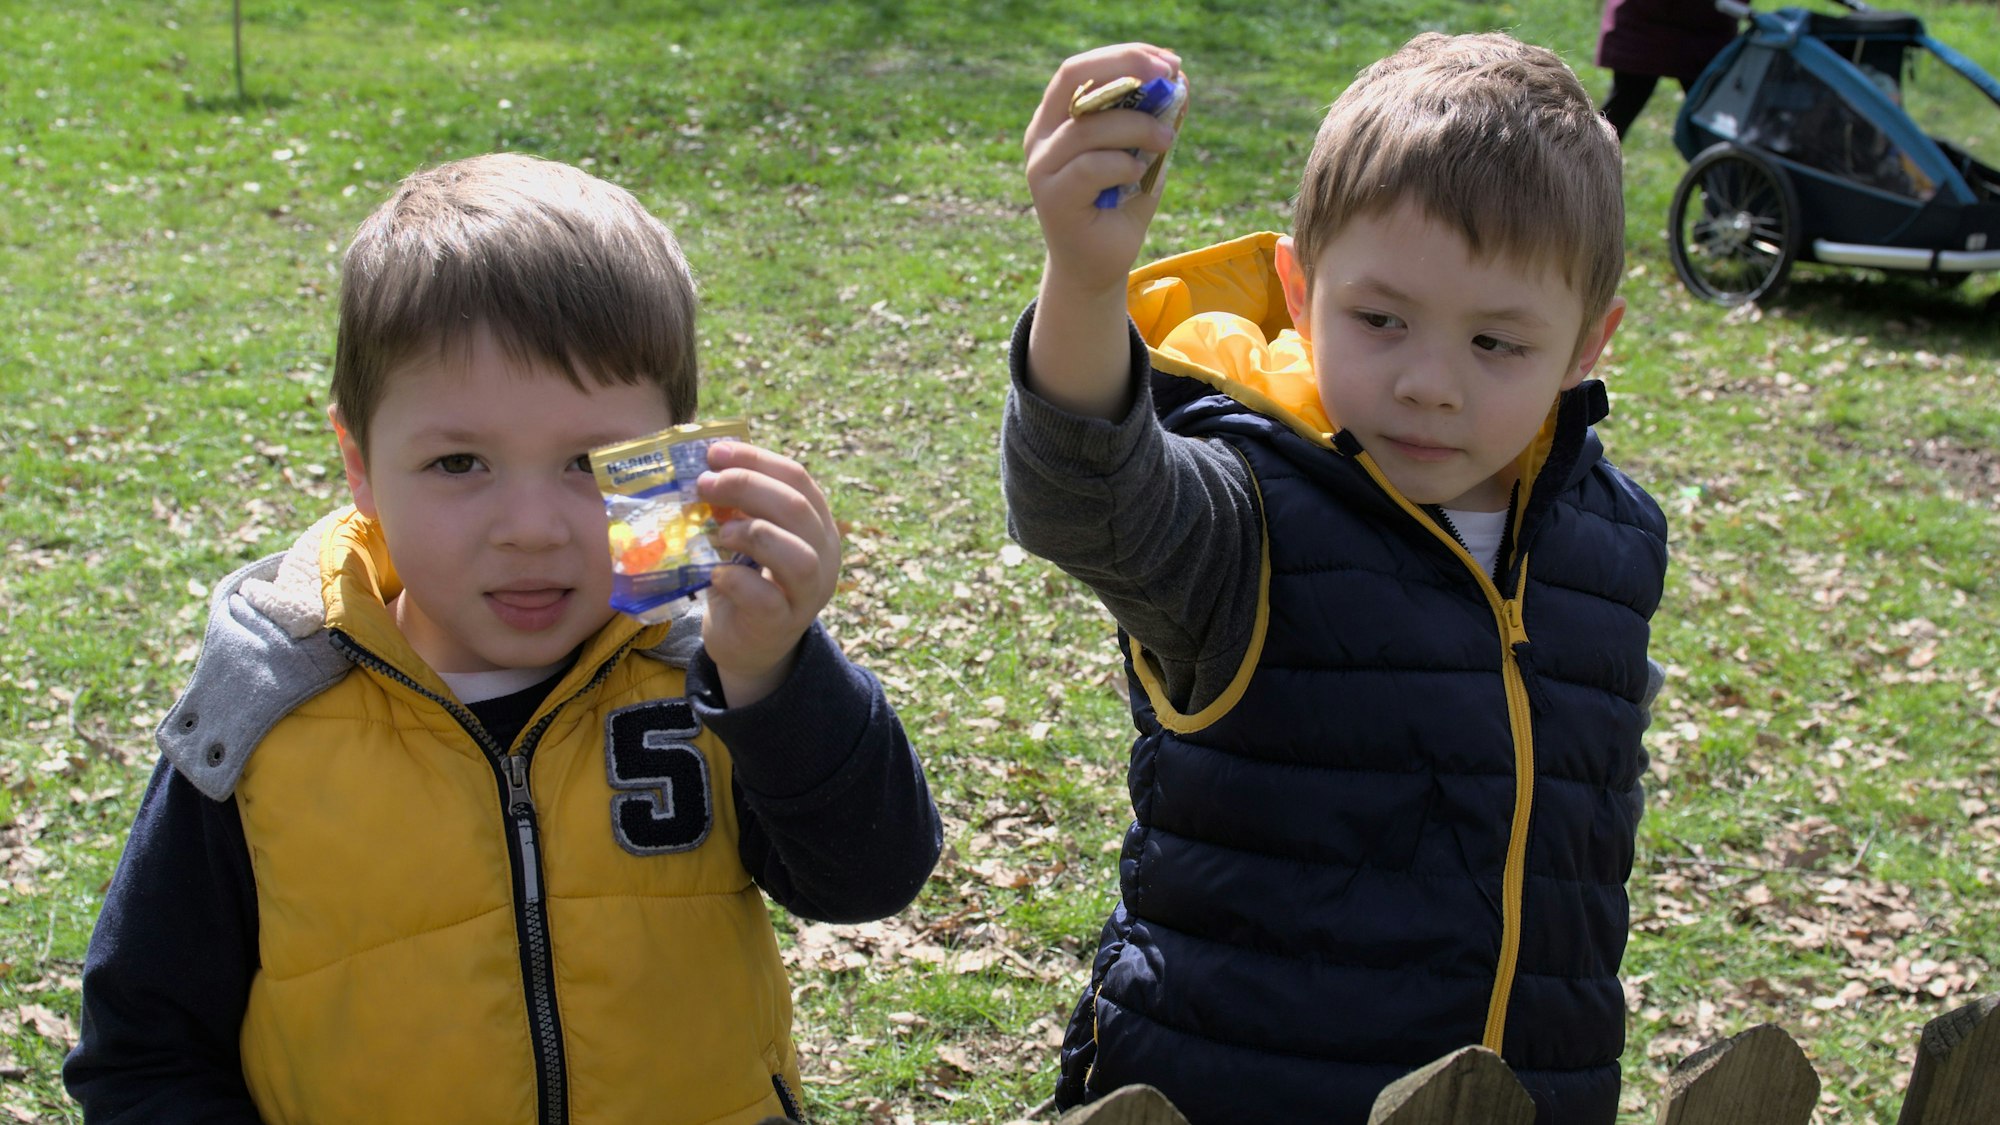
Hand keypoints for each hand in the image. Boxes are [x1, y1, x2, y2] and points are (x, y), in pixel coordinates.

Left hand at [694, 440, 840, 706]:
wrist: (750, 644)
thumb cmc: (747, 580)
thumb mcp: (748, 536)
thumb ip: (738, 506)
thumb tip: (705, 465)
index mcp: (817, 524)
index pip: (797, 478)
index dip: (755, 460)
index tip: (714, 453)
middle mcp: (824, 555)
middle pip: (797, 508)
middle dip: (746, 488)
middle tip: (704, 485)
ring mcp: (807, 593)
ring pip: (796, 555)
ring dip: (751, 534)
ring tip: (718, 533)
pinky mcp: (782, 624)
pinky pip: (767, 598)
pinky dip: (736, 580)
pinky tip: (714, 575)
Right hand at [1022, 43, 1186, 420]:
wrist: (1100, 265)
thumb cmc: (1120, 205)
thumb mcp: (1146, 153)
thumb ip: (1156, 119)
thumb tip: (1180, 80)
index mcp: (1058, 118)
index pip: (1081, 68)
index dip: (1125, 55)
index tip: (1168, 62)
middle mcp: (1042, 136)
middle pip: (1073, 79)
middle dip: (1126, 69)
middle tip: (1168, 78)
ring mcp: (1042, 166)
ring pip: (1087, 127)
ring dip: (1137, 127)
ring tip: (1167, 139)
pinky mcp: (1051, 198)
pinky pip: (1090, 166)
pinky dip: (1123, 163)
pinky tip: (1139, 174)